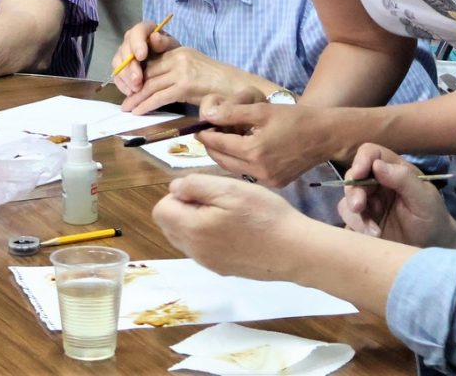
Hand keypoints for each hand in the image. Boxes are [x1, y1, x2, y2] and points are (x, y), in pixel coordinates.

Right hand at [112, 21, 178, 100]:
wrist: (172, 65)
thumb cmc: (172, 53)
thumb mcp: (173, 47)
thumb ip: (165, 42)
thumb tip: (154, 37)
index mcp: (144, 30)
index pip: (136, 32)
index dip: (137, 44)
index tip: (141, 56)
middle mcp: (131, 40)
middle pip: (125, 50)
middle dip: (130, 67)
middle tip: (138, 80)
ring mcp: (124, 54)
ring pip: (118, 64)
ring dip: (126, 78)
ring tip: (136, 89)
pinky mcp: (121, 68)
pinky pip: (117, 75)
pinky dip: (122, 85)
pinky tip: (131, 93)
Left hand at [117, 31, 263, 114]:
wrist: (237, 85)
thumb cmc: (217, 82)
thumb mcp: (194, 69)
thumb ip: (175, 72)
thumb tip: (155, 85)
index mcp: (179, 51)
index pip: (151, 62)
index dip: (137, 75)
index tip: (128, 87)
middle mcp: (178, 57)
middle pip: (148, 73)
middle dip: (133, 89)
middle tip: (124, 102)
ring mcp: (182, 70)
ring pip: (151, 85)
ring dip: (136, 99)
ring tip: (127, 109)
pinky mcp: (185, 85)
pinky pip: (160, 96)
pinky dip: (147, 105)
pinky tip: (139, 112)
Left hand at [152, 173, 308, 279]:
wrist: (294, 250)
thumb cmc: (263, 215)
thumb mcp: (230, 188)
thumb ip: (195, 185)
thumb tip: (175, 188)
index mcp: (191, 229)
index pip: (161, 209)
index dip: (179, 194)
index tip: (206, 191)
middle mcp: (194, 251)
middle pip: (170, 225)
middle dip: (185, 208)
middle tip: (218, 200)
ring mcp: (208, 263)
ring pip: (186, 237)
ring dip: (197, 222)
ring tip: (229, 213)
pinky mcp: (223, 269)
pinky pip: (203, 248)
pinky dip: (210, 236)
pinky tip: (237, 229)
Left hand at [195, 90, 335, 186]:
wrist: (325, 136)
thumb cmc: (296, 119)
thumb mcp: (263, 110)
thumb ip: (233, 113)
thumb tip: (208, 115)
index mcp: (253, 151)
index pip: (218, 144)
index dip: (206, 134)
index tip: (198, 128)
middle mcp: (257, 170)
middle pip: (222, 160)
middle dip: (212, 146)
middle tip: (207, 134)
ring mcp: (267, 180)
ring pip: (233, 169)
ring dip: (225, 155)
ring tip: (222, 141)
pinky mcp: (275, 184)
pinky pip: (248, 173)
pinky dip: (240, 162)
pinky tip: (242, 151)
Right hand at [338, 143, 455, 248]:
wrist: (434, 248)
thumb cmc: (433, 219)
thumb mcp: (424, 198)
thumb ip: (404, 179)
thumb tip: (376, 165)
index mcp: (394, 170)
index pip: (371, 153)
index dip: (361, 160)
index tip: (359, 173)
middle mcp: (377, 183)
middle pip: (353, 177)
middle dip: (354, 192)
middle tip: (359, 207)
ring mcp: (369, 203)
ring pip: (347, 199)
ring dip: (355, 213)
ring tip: (374, 231)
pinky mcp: (363, 222)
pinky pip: (349, 220)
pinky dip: (357, 228)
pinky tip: (373, 237)